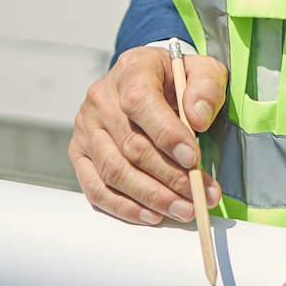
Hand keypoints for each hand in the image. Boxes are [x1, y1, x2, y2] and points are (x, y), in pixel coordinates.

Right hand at [69, 46, 224, 224]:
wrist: (150, 80)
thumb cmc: (177, 79)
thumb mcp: (202, 70)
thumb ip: (206, 88)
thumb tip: (197, 119)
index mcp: (131, 70)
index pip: (140, 103)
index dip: (167, 134)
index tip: (193, 159)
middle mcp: (101, 99)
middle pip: (131, 146)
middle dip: (170, 177)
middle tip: (199, 196)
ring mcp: (86, 128)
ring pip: (114, 172)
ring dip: (151, 197)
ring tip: (184, 209)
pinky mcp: (80, 154)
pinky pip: (96, 188)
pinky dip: (124, 207)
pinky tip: (152, 215)